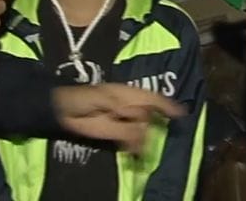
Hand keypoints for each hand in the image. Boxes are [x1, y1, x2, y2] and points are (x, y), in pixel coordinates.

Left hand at [52, 84, 184, 153]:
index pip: (153, 98)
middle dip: (151, 124)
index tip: (181, 114)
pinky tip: (135, 151)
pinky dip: (136, 147)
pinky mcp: (117, 135)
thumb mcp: (106, 99)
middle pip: (149, 117)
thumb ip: (124, 110)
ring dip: (142, 138)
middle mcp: (130, 108)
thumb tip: (140, 125)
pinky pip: (132, 142)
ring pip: (142, 132)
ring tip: (134, 143)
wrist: (65, 111)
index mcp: (129, 94)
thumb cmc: (85, 98)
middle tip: (140, 128)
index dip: (167, 105)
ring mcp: (125, 122)